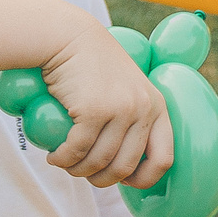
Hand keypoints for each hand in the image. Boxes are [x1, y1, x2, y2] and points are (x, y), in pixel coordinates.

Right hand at [38, 24, 175, 189]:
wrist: (68, 36)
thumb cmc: (92, 66)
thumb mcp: (126, 89)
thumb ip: (132, 119)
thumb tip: (128, 168)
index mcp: (157, 106)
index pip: (163, 160)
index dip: (143, 179)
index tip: (122, 179)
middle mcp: (144, 109)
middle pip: (125, 167)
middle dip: (101, 180)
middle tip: (83, 172)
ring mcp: (121, 109)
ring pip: (99, 162)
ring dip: (77, 171)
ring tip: (64, 164)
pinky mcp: (94, 110)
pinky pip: (77, 150)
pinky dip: (62, 159)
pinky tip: (54, 156)